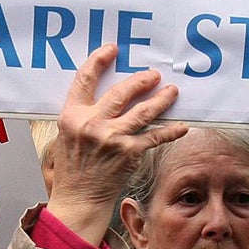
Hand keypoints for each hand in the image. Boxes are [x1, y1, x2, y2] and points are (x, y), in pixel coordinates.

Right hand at [45, 44, 186, 244]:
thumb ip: (82, 115)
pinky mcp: (128, 153)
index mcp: (71, 115)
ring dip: (161, 99)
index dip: (99, 60)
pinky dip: (170, 131)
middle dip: (141, 80)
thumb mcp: (66, 136)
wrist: (78, 199)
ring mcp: (111, 137)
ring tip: (172, 91)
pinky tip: (182, 126)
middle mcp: (91, 123)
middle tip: (153, 75)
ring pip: (143, 111)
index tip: (112, 50)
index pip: (85, 79)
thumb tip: (105, 96)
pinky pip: (155, 136)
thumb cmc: (72, 169)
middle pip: (121, 92)